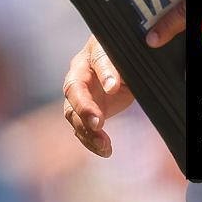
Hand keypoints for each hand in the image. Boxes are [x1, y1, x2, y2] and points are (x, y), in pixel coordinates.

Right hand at [61, 0, 186, 157]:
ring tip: (104, 144)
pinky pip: (81, 127)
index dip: (105, 74)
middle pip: (73, 90)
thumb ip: (123, 65)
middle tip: (98, 124)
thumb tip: (113, 85)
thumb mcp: (129, 56)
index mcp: (93, 52)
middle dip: (83, 109)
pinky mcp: (85, 111)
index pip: (98, 61)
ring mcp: (79, 94)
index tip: (114, 88)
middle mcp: (80, 72)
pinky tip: (106, 149)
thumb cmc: (125, 54)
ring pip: (72, 112)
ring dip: (86, 130)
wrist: (121, 62)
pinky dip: (91, 140)